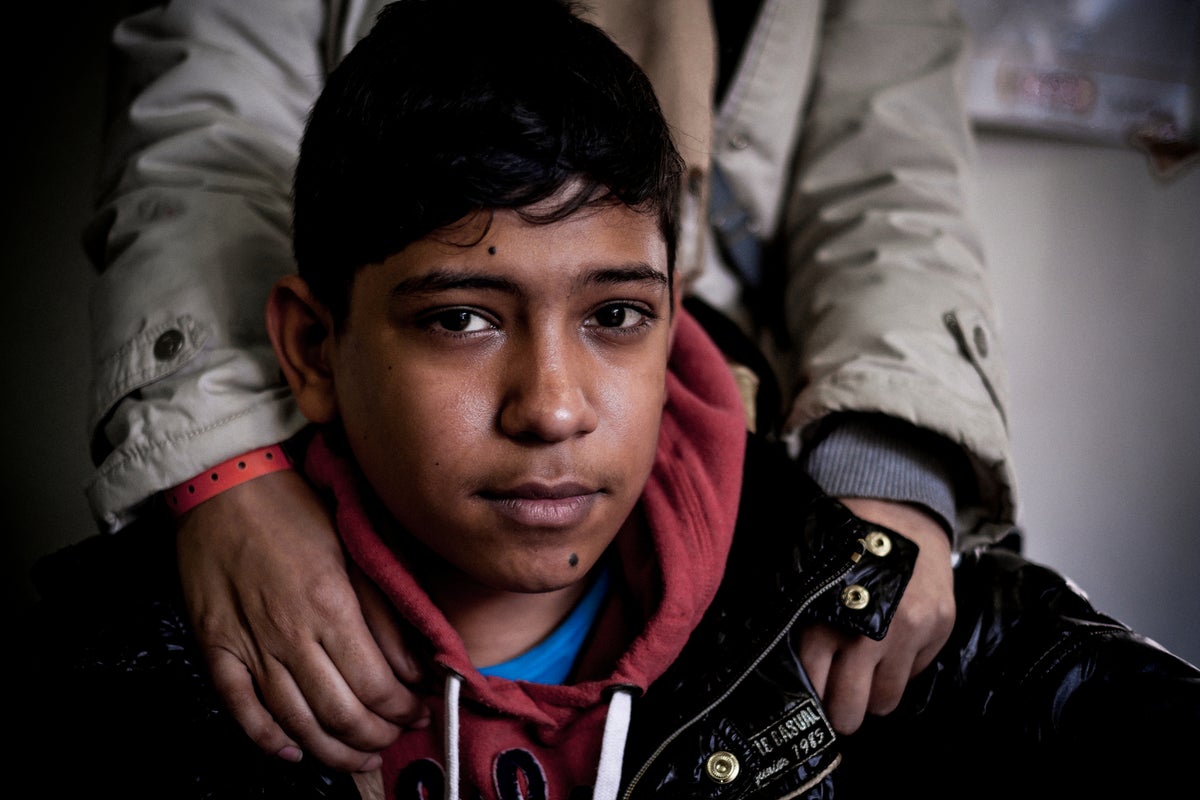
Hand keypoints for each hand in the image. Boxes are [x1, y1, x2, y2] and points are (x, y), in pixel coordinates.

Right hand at [176, 468, 429, 771]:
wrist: (225, 483)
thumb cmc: (297, 508)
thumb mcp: (355, 547)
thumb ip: (386, 609)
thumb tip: (416, 664)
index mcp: (331, 606)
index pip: (376, 685)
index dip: (403, 709)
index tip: (421, 712)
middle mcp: (290, 634)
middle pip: (340, 713)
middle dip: (376, 736)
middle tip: (396, 736)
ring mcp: (249, 645)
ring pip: (295, 721)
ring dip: (333, 749)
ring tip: (359, 755)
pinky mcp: (215, 647)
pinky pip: (240, 708)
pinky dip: (267, 738)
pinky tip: (293, 751)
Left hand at [796, 498, 954, 734]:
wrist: (897, 514)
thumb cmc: (842, 548)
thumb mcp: (809, 582)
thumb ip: (802, 626)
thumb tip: (789, 675)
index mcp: (828, 622)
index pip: (814, 687)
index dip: (810, 699)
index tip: (810, 701)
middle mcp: (870, 635)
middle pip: (850, 709)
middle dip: (841, 714)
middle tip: (837, 707)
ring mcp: (909, 634)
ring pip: (887, 701)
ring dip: (874, 696)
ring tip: (865, 680)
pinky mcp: (939, 629)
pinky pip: (915, 676)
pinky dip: (901, 671)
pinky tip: (891, 648)